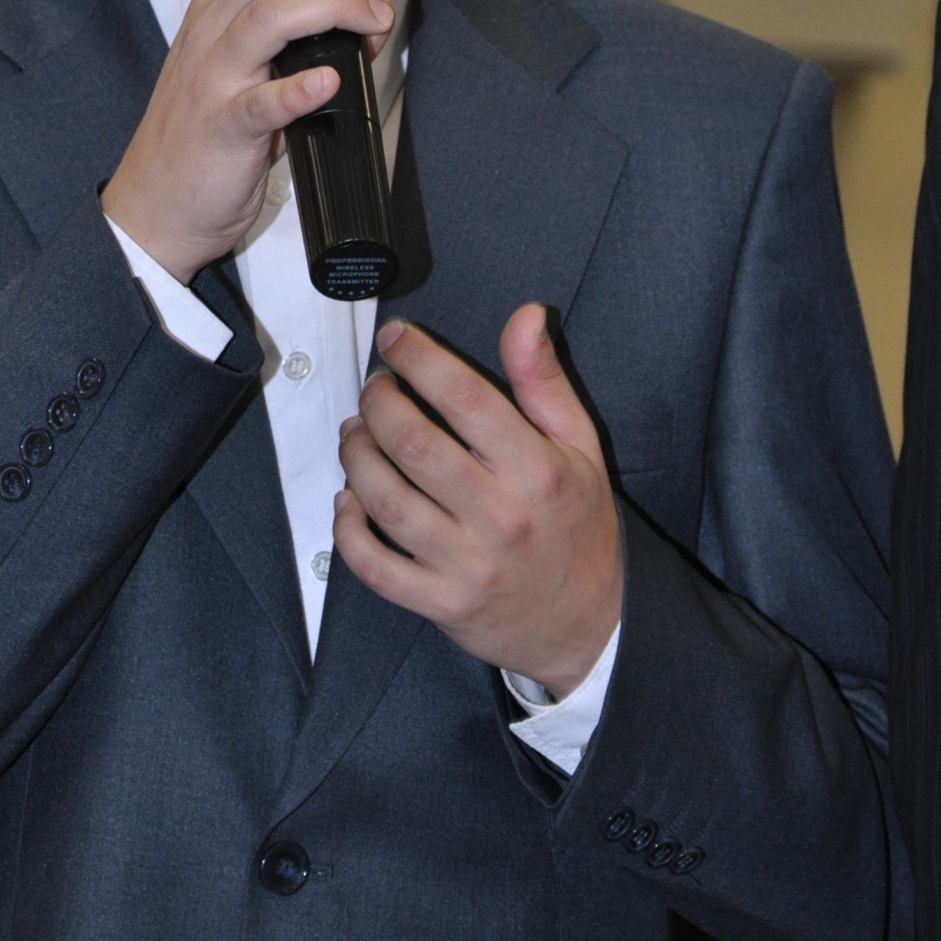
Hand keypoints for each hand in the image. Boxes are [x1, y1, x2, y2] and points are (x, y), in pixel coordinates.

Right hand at [102, 0, 391, 283]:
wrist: (155, 205)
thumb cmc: (203, 131)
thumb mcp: (233, 60)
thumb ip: (283, 28)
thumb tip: (358, 10)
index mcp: (213, 5)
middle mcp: (209, 30)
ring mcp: (213, 79)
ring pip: (269, 14)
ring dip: (335, 7)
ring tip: (372, 26)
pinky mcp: (222, 130)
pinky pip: (261, 102)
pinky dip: (300, 88)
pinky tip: (330, 81)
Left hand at [334, 305, 622, 697]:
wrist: (592, 624)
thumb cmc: (578, 524)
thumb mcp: (579, 444)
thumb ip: (544, 378)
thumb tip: (526, 316)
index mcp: (537, 469)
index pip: (465, 397)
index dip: (419, 358)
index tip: (395, 338)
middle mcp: (501, 516)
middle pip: (414, 444)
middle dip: (378, 403)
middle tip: (375, 389)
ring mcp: (467, 564)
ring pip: (386, 500)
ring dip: (356, 455)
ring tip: (356, 433)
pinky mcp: (440, 603)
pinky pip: (374, 566)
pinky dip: (348, 528)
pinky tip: (349, 499)